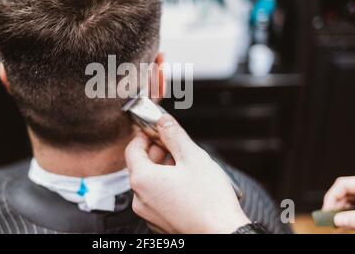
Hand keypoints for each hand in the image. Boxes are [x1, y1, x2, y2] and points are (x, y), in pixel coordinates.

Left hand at [125, 114, 249, 233]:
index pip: (132, 149)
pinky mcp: (159, 224)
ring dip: (162, 170)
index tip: (157, 130)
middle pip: (140, 166)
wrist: (222, 234)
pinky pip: (156, 199)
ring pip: (149, 183)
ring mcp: (148, 214)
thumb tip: (163, 121)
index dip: (145, 136)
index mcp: (142, 179)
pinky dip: (165, 188)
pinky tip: (185, 186)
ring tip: (185, 167)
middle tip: (175, 146)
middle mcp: (140, 199)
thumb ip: (174, 134)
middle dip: (156, 152)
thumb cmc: (210, 201)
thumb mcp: (193, 157)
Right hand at [322, 176, 354, 228]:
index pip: (342, 184)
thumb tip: (337, 221)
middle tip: (327, 220)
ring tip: (335, 223)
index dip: (331, 197)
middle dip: (334, 207)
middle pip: (343, 193)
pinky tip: (343, 223)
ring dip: (340, 212)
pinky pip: (354, 206)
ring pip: (348, 200)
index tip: (325, 211)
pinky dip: (348, 214)